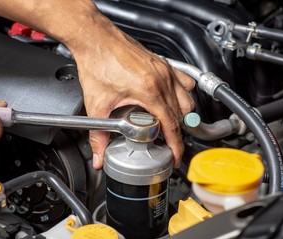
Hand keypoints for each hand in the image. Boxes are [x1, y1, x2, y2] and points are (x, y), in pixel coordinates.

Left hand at [70, 28, 194, 168]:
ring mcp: (164, 70)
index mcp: (149, 91)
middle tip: (166, 141)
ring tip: (168, 123)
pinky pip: (184, 82)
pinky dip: (182, 94)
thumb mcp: (97, 104)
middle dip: (176, 132)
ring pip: (186, 99)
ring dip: (181, 114)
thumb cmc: (98, 62)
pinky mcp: (162, 63)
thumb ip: (98, 135)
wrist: (96, 38)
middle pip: (181, 115)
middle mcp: (161, 79)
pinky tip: (171, 100)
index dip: (175, 145)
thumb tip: (99, 155)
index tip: (175, 156)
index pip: (172, 125)